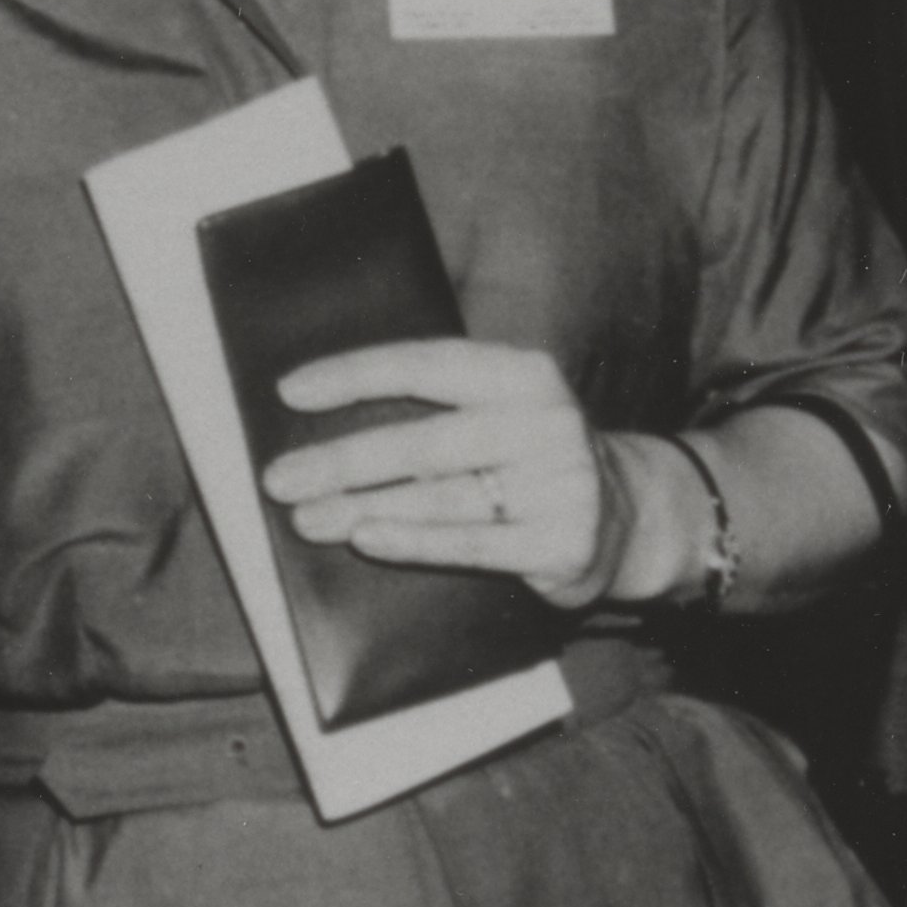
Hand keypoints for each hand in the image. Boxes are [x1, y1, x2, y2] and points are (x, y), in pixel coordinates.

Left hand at [262, 338, 619, 610]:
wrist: (628, 516)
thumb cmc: (529, 459)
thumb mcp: (499, 411)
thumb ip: (436, 406)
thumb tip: (322, 419)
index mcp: (522, 373)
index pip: (425, 365)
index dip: (354, 376)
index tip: (290, 393)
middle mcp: (545, 421)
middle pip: (424, 439)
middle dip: (342, 460)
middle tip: (279, 479)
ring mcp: (559, 482)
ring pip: (440, 495)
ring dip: (362, 507)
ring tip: (306, 519)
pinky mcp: (562, 540)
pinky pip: (471, 542)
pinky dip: (413, 541)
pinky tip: (367, 539)